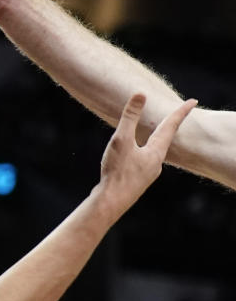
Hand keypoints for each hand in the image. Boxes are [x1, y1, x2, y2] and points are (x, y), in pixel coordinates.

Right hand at [97, 93, 196, 212]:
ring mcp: (145, 177)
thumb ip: (130, 117)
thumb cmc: (116, 173)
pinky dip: (141, 156)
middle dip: (169, 128)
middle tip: (176, 117)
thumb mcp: (121, 140)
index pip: (170, 126)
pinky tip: (133, 160)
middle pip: (164, 141)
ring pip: (153, 154)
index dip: (180, 112)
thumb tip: (140, 94)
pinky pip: (141, 165)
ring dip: (154, 143)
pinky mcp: (135, 185)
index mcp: (155, 153)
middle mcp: (155, 165)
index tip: (192, 101)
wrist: (108, 206)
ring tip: (155, 136)